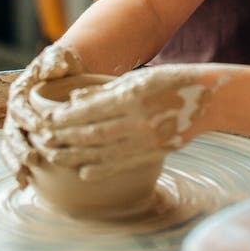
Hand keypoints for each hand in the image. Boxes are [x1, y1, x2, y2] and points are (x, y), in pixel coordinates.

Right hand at [1, 42, 83, 187]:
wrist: (67, 72)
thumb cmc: (63, 64)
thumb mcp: (60, 57)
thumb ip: (55, 60)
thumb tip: (53, 68)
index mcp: (20, 91)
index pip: (18, 107)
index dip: (27, 118)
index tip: (41, 126)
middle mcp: (16, 111)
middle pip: (11, 132)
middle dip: (20, 148)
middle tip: (33, 160)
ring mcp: (20, 126)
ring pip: (10, 147)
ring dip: (15, 163)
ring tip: (24, 178)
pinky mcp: (27, 138)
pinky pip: (17, 156)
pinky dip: (18, 169)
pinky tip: (25, 185)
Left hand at [22, 64, 217, 181]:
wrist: (207, 99)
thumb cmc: (169, 82)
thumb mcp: (138, 78)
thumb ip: (106, 90)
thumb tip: (74, 100)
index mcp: (132, 95)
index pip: (90, 110)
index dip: (66, 117)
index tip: (46, 121)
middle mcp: (138, 119)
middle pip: (93, 133)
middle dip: (64, 138)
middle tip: (42, 141)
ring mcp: (148, 139)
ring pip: (103, 152)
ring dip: (76, 156)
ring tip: (55, 157)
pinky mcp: (155, 153)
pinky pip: (123, 164)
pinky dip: (101, 169)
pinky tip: (83, 171)